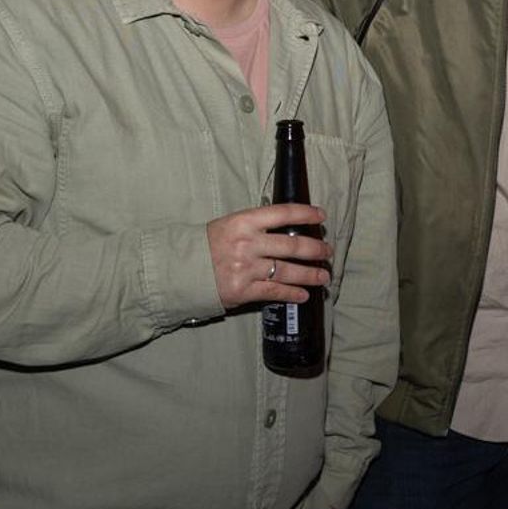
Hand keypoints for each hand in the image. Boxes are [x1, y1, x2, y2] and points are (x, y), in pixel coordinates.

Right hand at [207, 203, 330, 309]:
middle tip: (327, 252)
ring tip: (324, 276)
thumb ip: (256, 226)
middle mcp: (247, 243)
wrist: (180, 270)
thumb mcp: (229, 225)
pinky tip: (304, 295)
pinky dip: (292, 294)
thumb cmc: (207, 245)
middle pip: (292, 246)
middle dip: (315, 249)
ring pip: (288, 271)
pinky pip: (275, 291)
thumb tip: (289, 227)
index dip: (305, 214)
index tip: (321, 216)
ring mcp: (246, 268)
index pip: (283, 213)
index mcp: (244, 221)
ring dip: (311, 275)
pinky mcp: (243, 290)